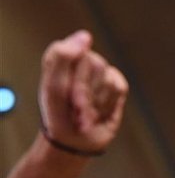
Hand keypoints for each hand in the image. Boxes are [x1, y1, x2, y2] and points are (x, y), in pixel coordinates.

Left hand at [38, 30, 128, 153]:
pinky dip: (108, 104)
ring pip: (105, 77)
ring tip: (85, 114)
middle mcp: (81, 61)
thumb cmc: (59, 116)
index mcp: (59, 58)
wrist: (77, 142)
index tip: (63, 93)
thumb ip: (62, 57)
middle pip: (91, 63)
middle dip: (83, 92)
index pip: (67, 50)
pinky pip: (118, 87)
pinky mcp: (117, 84)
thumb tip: (85, 35)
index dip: (68, 74)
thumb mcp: (53, 89)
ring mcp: (101, 72)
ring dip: (95, 102)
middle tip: (75, 109)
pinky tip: (100, 112)